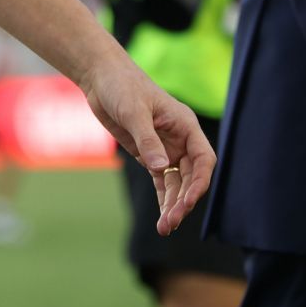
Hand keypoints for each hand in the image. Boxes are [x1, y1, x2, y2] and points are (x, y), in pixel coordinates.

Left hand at [80, 56, 215, 235]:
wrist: (102, 78)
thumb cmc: (122, 86)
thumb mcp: (134, 111)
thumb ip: (147, 140)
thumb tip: (161, 168)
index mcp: (185, 125)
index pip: (203, 159)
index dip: (200, 182)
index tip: (189, 202)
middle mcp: (180, 139)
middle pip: (191, 176)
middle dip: (184, 200)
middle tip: (171, 223)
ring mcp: (166, 148)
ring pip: (177, 183)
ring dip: (173, 204)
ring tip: (166, 228)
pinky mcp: (149, 154)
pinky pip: (161, 181)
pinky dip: (163, 198)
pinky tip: (163, 217)